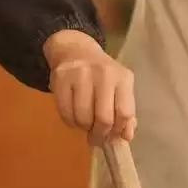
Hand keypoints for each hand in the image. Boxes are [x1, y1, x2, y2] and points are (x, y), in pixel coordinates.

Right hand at [43, 29, 135, 145]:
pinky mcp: (61, 79)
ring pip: (83, 118)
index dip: (118, 131)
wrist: (76, 50)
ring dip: (83, 128)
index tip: (112, 137)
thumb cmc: (102, 75)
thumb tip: (126, 137)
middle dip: (99, 134)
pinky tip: (74, 116)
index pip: (125, 112)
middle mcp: (103, 74)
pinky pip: (65, 112)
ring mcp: (81, 75)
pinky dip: (70, 122)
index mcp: (123, 77)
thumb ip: (125, 112)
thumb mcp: (119, 88)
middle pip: (104, 118)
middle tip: (96, 137)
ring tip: (85, 123)